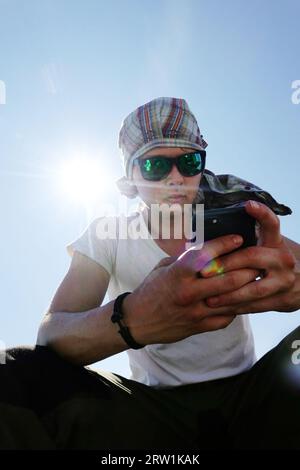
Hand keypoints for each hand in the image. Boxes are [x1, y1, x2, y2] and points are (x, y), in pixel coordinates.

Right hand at [122, 234, 258, 344]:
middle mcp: (188, 293)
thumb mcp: (163, 268)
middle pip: (227, 280)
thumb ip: (185, 259)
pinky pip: (226, 317)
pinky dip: (235, 307)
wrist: (138, 321)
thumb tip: (207, 247)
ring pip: (230, 300)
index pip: (205, 255)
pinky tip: (239, 299)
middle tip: (256, 261)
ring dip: (245, 289)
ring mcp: (195, 312)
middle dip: (246, 269)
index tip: (238, 238)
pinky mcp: (200, 327)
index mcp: (177, 274)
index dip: (224, 244)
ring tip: (255, 278)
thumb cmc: (151, 290)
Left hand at [204, 200, 298, 313]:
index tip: (248, 205)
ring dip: (228, 294)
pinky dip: (235, 308)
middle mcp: (282, 259)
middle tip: (204, 271)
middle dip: (225, 265)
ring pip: (252, 288)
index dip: (261, 213)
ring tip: (209, 297)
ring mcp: (284, 281)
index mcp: (276, 242)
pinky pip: (255, 306)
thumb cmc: (275, 261)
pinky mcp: (282, 300)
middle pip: (252, 257)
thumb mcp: (269, 246)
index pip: (271, 224)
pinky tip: (220, 308)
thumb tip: (210, 231)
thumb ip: (250, 239)